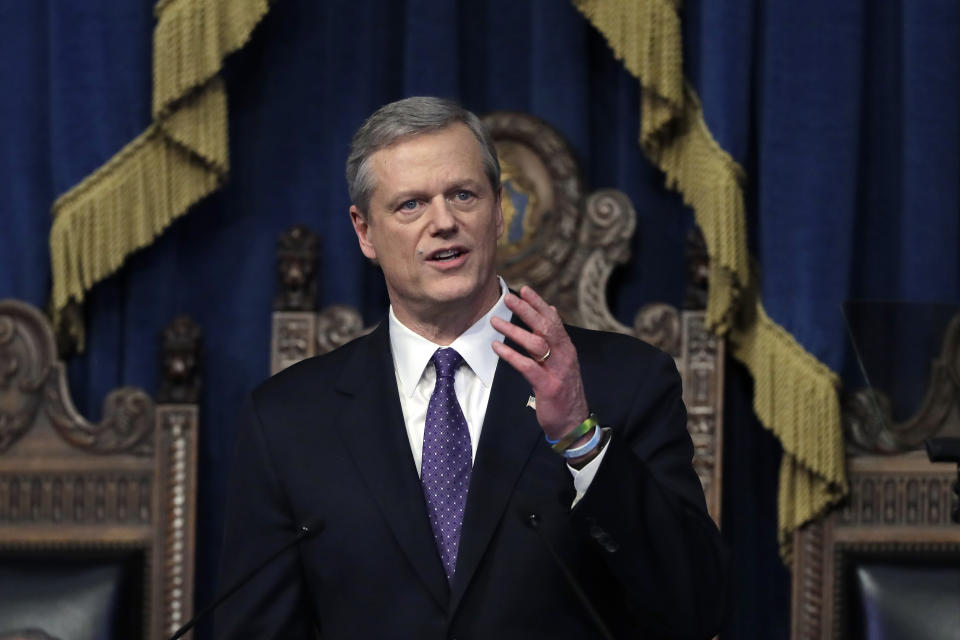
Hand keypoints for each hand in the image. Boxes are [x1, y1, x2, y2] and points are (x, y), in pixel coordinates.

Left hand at [490, 286, 589, 440]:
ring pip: (536, 344)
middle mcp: (564, 355)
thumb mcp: (563, 360)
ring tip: (495, 321)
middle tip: (508, 298)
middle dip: (526, 310)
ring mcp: (557, 370)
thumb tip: (550, 310)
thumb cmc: (564, 390)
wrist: (573, 423)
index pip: (553, 319)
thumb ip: (556, 336)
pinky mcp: (547, 386)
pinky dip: (511, 355)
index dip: (538, 304)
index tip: (524, 289)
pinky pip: (527, 366)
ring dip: (514, 330)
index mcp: (567, 347)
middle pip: (545, 327)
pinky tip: (497, 347)